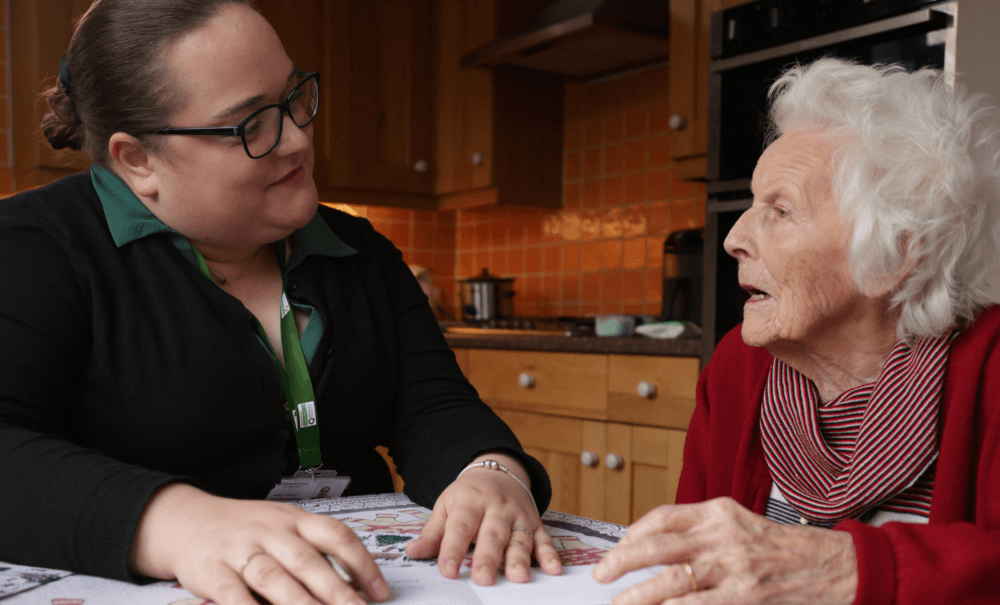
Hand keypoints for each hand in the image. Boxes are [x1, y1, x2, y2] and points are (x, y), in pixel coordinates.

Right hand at [128, 483, 389, 604]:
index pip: (336, 536)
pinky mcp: (212, 572)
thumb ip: (311, 552)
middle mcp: (270, 531)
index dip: (362, 564)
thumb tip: (354, 587)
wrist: (185, 520)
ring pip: (275, 579)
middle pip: (308, 561)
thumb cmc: (244, 530)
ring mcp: (240, 550)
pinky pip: (234, 596)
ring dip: (301, 604)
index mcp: (294, 519)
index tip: (380, 592)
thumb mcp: (281, 528)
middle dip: (338, 591)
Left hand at [404, 453, 562, 584]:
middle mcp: (496, 508)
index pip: (460, 527)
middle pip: (492, 534)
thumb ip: (432, 532)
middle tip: (483, 579)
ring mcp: (518, 515)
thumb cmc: (469, 495)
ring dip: (520, 558)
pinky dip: (550, 554)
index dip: (453, 549)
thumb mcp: (446, 505)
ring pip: (519, 538)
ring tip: (518, 578)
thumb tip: (412, 553)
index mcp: (470, 501)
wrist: (499, 471)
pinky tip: (553, 569)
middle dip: (488, 557)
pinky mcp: (535, 523)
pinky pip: (544, 539)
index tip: (448, 570)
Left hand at [593, 497, 857, 604]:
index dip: (633, 534)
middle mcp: (721, 535)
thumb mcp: (741, 525)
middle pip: (656, 546)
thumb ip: (703, 532)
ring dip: (637, 595)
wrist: (834, 566)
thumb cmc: (785, 549)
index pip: (663, 517)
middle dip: (620, 562)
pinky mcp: (743, 596)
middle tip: (601, 575)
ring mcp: (731, 567)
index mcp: (718, 512)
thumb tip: (657, 548)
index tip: (617, 548)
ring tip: (619, 603)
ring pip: (668, 580)